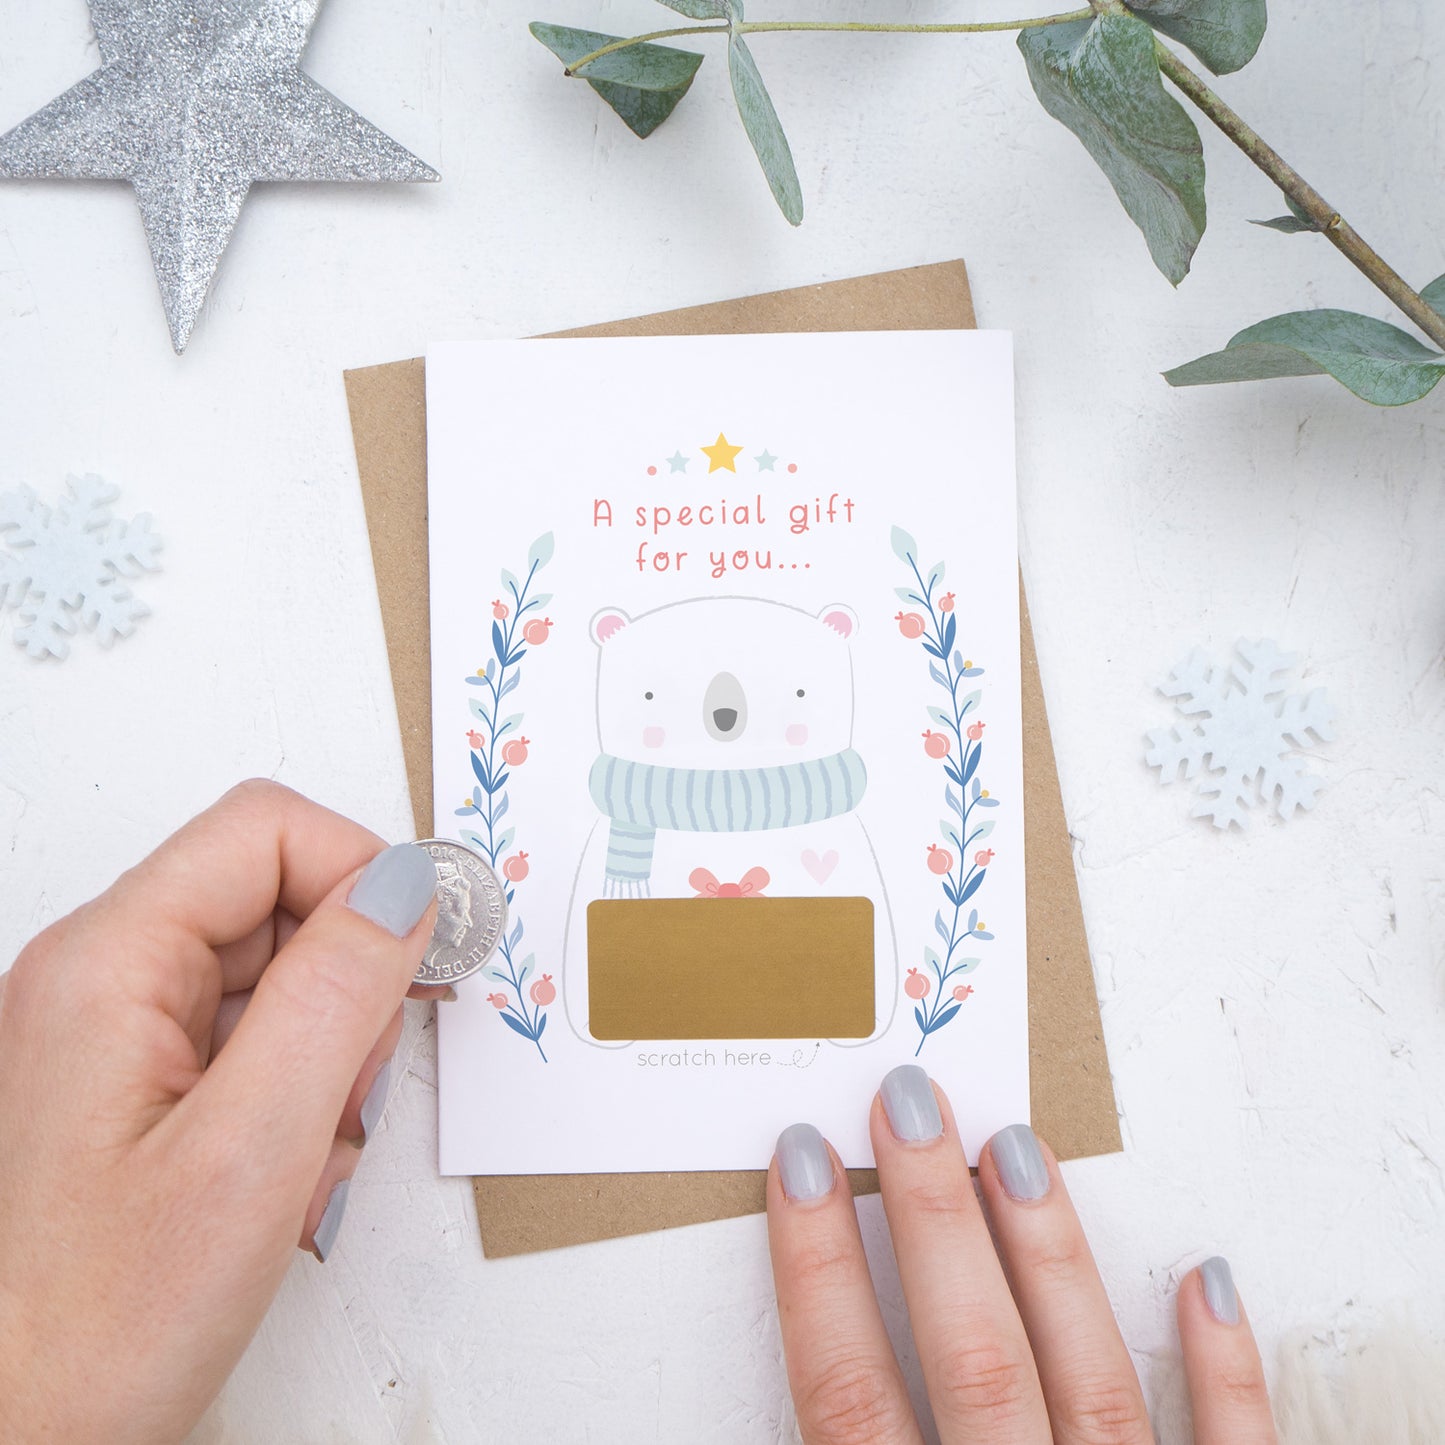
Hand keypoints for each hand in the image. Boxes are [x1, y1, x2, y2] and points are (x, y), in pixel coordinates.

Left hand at [0, 781, 441, 1444]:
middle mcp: (102, 979)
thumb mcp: (250, 1151)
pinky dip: (299, 1097)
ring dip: (330, 1053)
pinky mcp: (137, 1087)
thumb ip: (336, 995)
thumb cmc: (83, 1334)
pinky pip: (254, 1045)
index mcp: (108, 964)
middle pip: (277, 897)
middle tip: (358, 1087)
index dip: (366, 873)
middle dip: (351, 983)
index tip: (427, 952)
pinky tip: (285, 1178)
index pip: (267, 830)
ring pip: (278, 976)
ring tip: (311, 1156)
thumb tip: (405, 887)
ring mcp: (116, 1034)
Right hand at [767, 1064, 1275, 1443]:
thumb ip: (836, 1439)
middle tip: (907, 1101)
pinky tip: (1207, 1278)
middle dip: (933, 1218)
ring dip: (1049, 1258)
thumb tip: (808, 1349)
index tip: (801, 1161)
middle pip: (972, 1356)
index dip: (817, 1271)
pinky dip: (1224, 1371)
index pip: (847, 1392)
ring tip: (1015, 1143)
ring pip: (1088, 1381)